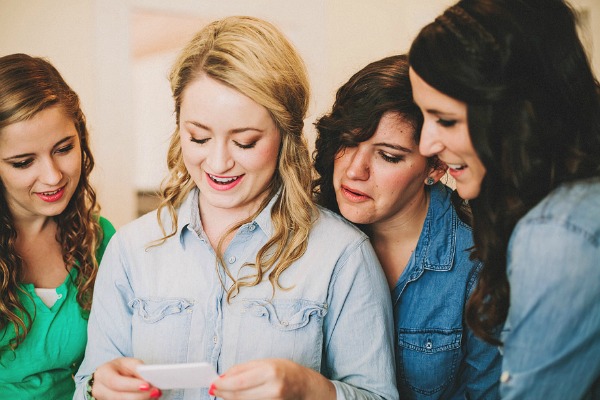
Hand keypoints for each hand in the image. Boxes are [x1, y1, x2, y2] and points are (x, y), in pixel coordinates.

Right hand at [91, 357, 161, 399]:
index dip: (131, 385)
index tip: (147, 385)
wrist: (109, 375)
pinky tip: (148, 398)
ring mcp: (104, 399)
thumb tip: (148, 378)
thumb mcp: (128, 363)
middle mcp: (100, 389)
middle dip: (140, 395)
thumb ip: (137, 369)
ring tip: (155, 394)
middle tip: (156, 392)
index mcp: (103, 374)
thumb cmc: (120, 368)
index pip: (115, 382)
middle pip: (119, 397)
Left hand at [210, 358, 334, 399]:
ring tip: (224, 391)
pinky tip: (236, 396)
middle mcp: (272, 389)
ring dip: (230, 398)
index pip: (239, 383)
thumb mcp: (265, 362)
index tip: (212, 383)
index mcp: (270, 372)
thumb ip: (243, 369)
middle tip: (213, 388)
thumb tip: (223, 376)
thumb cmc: (285, 370)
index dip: (222, 385)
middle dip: (223, 393)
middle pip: (238, 396)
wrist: (304, 386)